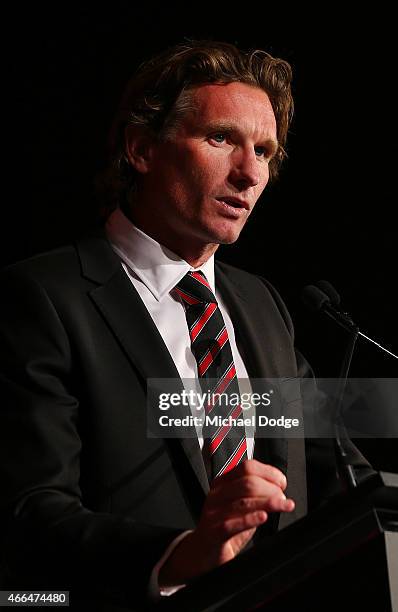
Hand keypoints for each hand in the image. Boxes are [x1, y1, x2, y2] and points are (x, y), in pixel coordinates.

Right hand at [159, 459, 294, 586]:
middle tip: (283, 499)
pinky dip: (250, 519)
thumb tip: (277, 487)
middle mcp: (217, 495)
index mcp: (223, 483)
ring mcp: (213, 513)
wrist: (202, 552)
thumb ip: (254, 494)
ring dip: (268, 503)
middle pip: (247, 483)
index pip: (247, 467)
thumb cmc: (224, 526)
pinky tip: (263, 517)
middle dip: (271, 489)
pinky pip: (232, 524)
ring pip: (244, 502)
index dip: (268, 473)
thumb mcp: (239, 505)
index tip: (281, 482)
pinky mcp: (213, 533)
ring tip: (283, 506)